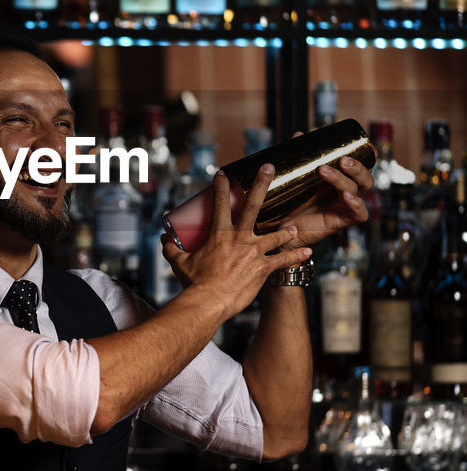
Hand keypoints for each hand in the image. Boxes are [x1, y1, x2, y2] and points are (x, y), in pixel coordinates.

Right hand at [161, 164, 312, 323]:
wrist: (208, 302)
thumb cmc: (194, 283)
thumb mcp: (179, 262)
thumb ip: (170, 248)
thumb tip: (162, 238)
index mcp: (219, 234)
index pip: (219, 203)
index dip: (221, 185)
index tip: (224, 173)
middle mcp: (239, 238)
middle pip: (254, 205)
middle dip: (262, 184)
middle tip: (269, 168)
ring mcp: (253, 252)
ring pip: (275, 235)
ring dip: (287, 231)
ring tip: (295, 227)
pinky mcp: (263, 268)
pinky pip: (283, 260)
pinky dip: (296, 257)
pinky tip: (307, 253)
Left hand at [279, 133, 376, 250]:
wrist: (277, 230)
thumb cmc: (287, 204)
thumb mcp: (292, 179)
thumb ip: (297, 158)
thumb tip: (299, 134)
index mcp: (338, 179)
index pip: (360, 166)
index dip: (367, 157)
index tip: (364, 145)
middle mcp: (345, 191)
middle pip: (364, 177)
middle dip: (357, 167)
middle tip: (341, 160)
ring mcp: (345, 206)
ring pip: (359, 190)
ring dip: (345, 179)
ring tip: (325, 171)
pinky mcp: (342, 221)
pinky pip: (359, 213)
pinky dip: (356, 204)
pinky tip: (345, 196)